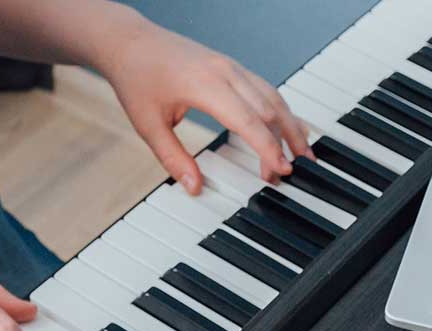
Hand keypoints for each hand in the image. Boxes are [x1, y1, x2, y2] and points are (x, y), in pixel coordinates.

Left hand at [98, 26, 314, 193]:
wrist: (130, 41)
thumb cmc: (137, 77)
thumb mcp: (148, 125)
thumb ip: (173, 158)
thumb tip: (194, 187)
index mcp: (206, 84)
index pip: (248, 121)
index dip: (268, 149)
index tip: (281, 170)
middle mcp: (225, 71)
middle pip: (269, 110)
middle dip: (283, 144)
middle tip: (288, 173)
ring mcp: (231, 66)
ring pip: (273, 97)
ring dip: (290, 125)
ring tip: (301, 153)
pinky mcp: (231, 66)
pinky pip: (264, 88)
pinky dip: (280, 110)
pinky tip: (286, 126)